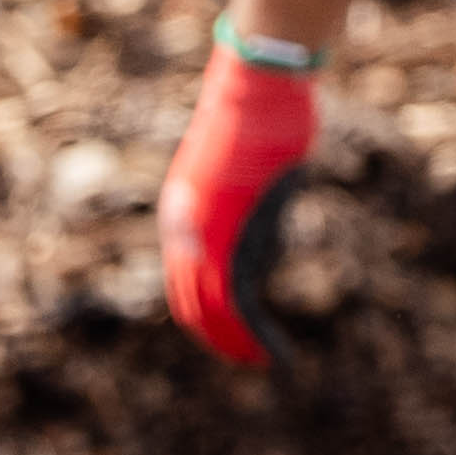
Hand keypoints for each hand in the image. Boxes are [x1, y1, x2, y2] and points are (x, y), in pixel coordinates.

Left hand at [157, 41, 325, 367]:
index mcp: (179, 214)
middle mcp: (185, 229)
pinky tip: (276, 353)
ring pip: (217, 309)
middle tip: (250, 362)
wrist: (258, 91)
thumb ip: (237, 208)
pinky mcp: (236, 234)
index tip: (231, 337)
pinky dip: (255, 335)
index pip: (184, 283)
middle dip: (221, 339)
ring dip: (241, 343)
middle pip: (194, 305)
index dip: (205, 318)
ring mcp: (208, 233)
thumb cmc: (254, 122)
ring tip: (267, 362)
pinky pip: (238, 300)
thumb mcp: (238, 170)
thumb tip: (253, 239)